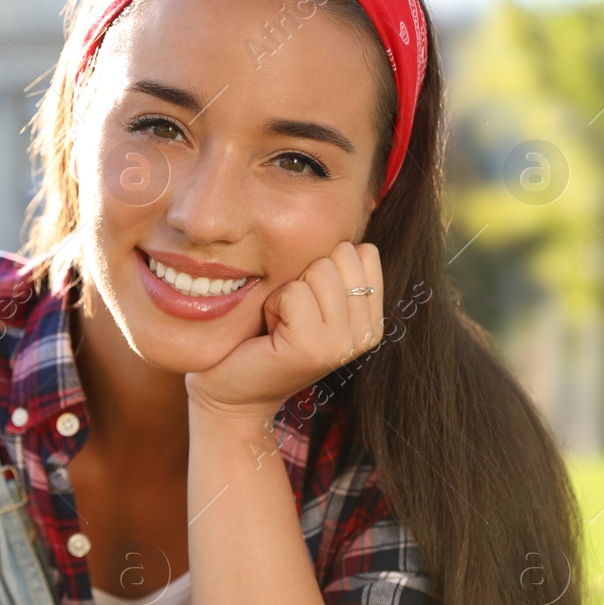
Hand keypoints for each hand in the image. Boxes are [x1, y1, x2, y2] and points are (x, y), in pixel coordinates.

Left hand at [184, 240, 383, 422]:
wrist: (232, 394)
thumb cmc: (262, 340)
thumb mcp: (308, 299)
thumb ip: (333, 269)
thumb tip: (354, 209)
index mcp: (371, 319)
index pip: (362, 250)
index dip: (321, 264)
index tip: (303, 303)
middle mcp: (367, 333)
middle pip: (340, 254)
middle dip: (303, 275)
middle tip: (287, 315)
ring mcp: (344, 343)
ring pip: (318, 270)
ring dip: (286, 291)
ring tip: (278, 324)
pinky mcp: (314, 348)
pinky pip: (293, 292)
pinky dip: (272, 306)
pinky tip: (269, 334)